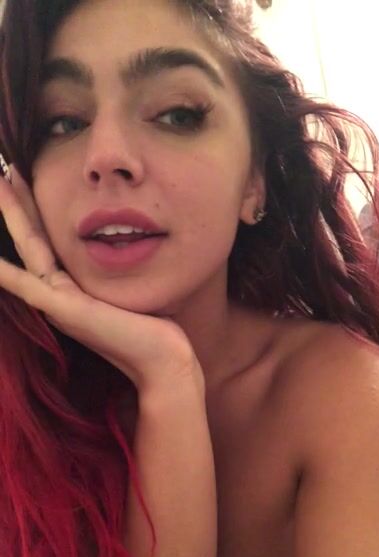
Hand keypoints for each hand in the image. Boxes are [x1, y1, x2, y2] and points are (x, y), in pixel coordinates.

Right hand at [0, 166, 202, 390]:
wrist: (161, 363)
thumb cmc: (152, 331)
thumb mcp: (129, 290)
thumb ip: (116, 273)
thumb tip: (130, 245)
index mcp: (71, 289)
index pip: (46, 241)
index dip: (34, 210)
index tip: (26, 179)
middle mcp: (58, 294)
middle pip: (31, 239)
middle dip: (16, 203)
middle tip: (2, 170)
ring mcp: (58, 301)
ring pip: (28, 248)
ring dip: (12, 214)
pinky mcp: (64, 309)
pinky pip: (25, 284)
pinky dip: (3, 272)